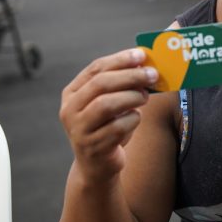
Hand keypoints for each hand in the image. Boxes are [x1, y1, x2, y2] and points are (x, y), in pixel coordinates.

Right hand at [59, 49, 158, 185]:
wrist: (97, 166)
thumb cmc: (107, 126)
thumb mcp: (110, 102)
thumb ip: (121, 84)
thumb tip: (146, 63)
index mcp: (72, 93)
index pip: (95, 68)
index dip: (120, 59)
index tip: (141, 55)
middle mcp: (70, 110)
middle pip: (101, 84)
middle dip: (130, 76)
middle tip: (152, 74)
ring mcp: (79, 130)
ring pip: (106, 105)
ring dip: (131, 97)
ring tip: (145, 97)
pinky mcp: (93, 147)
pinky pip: (118, 127)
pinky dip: (132, 120)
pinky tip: (135, 119)